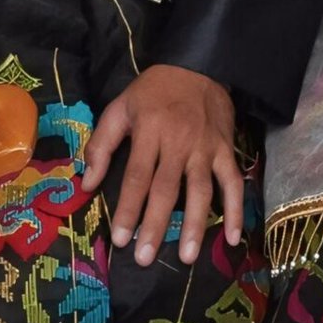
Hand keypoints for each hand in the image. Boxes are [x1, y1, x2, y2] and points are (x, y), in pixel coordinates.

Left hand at [80, 63, 242, 266]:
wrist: (197, 63)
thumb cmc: (154, 91)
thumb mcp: (120, 107)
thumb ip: (101, 145)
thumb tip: (87, 184)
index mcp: (150, 130)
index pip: (137, 176)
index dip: (128, 209)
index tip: (119, 239)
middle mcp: (179, 141)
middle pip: (166, 189)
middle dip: (155, 225)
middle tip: (144, 258)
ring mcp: (206, 147)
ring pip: (201, 190)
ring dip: (194, 224)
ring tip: (186, 257)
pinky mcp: (226, 149)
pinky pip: (234, 182)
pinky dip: (236, 209)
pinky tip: (233, 237)